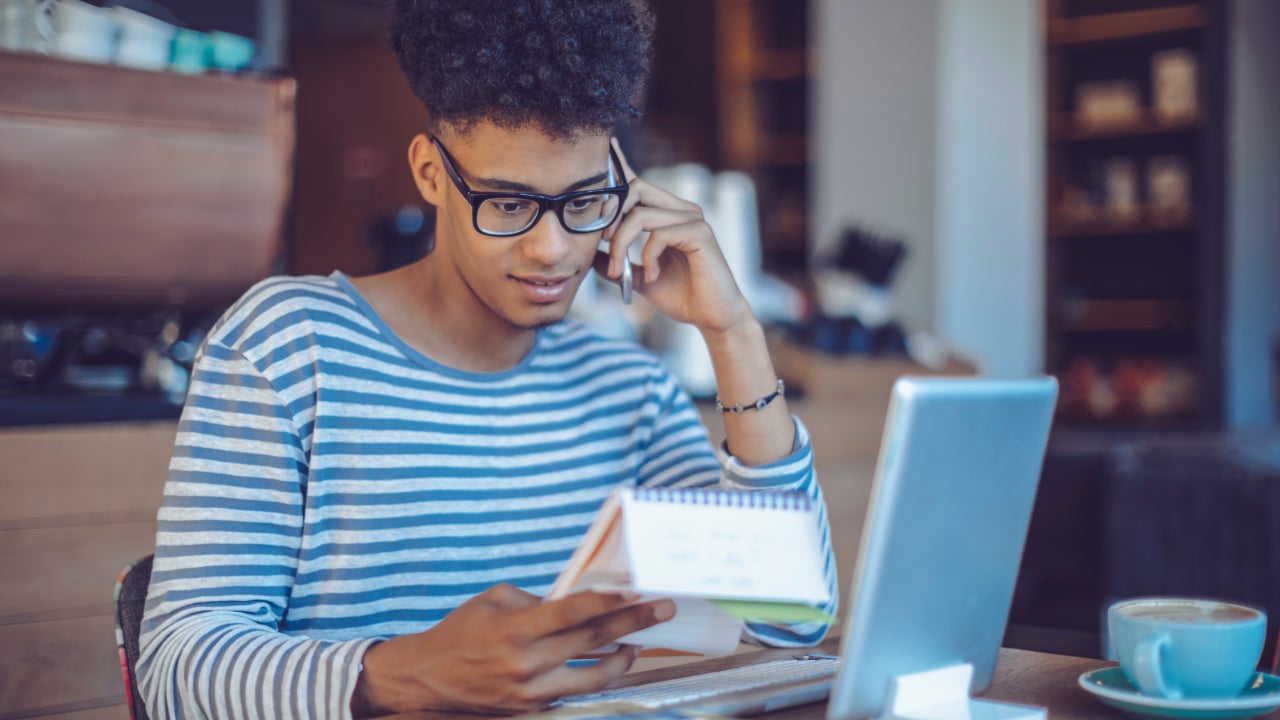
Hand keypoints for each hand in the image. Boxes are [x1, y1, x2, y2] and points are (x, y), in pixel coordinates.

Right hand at [350, 584, 675, 715]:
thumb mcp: (495, 600)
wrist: (428, 679)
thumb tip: (578, 601)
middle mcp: (528, 662)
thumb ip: (538, 600)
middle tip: (663, 609)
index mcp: (517, 627)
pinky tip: (609, 664)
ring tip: (639, 643)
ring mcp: (532, 691)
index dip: (609, 600)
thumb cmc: (462, 630)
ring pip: (595, 676)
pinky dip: (597, 677)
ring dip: (624, 658)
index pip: (574, 612)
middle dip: (634, 622)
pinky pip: (575, 692)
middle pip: (595, 641)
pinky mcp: (533, 708)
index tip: (638, 588)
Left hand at [597, 138, 754, 336]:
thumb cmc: (682, 296)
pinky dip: (647, 257)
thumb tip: (589, 255)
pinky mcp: (700, 233)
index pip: (637, 183)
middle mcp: (681, 209)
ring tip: (619, 271)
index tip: (596, 161)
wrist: (713, 317)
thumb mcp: (639, 278)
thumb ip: (618, 262)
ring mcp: (693, 219)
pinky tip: (651, 275)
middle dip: (610, 215)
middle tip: (602, 243)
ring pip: (640, 214)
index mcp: (668, 214)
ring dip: (622, 244)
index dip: (617, 168)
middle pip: (634, 189)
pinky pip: (659, 234)